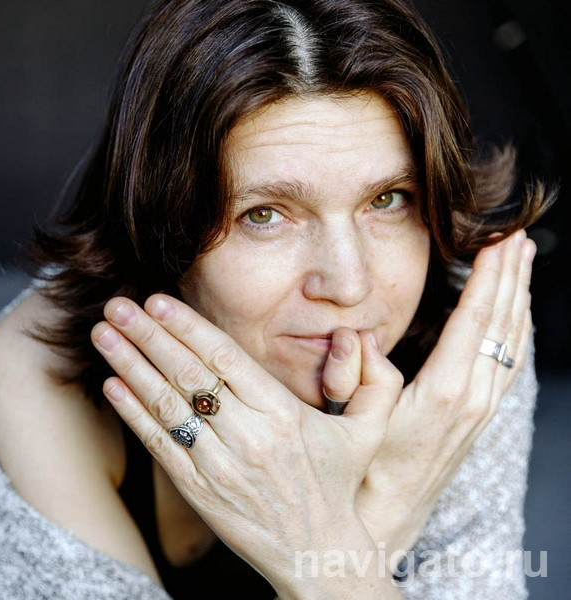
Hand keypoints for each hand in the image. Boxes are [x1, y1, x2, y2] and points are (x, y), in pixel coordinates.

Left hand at [92, 295, 403, 596]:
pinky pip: (159, 446)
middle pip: (187, 375)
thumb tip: (362, 336)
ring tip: (103, 334)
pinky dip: (133, 413)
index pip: (225, 359)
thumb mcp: (369, 433)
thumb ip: (374, 382)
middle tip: (115, 305)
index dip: (187, 326)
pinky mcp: (199, 491)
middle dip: (147, 334)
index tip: (157, 300)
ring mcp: (219, 466)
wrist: (317, 554)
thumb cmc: (336, 486)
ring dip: (129, 365)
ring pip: (166, 406)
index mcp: (283, 414)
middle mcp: (248, 437)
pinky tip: (112, 384)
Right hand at [321, 230, 535, 556]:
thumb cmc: (367, 471)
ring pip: (513, 343)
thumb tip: (358, 333)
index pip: (476, 320)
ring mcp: (482, 411)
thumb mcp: (357, 416)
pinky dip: (516, 330)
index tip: (499, 241)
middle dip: (513, 277)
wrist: (384, 520)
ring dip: (520, 299)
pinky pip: (509, 363)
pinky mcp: (479, 419)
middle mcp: (474, 400)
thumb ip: (361, 372)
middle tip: (517, 236)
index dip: (490, 277)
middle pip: (504, 325)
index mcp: (446, 392)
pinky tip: (515, 315)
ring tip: (523, 263)